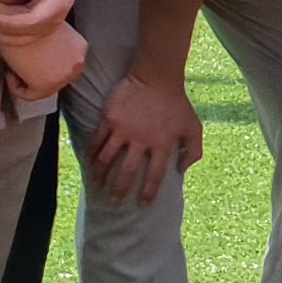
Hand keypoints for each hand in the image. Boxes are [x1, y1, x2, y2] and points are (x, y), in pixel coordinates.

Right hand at [0, 22, 84, 103]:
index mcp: (80, 49)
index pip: (64, 65)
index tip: (28, 56)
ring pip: (44, 87)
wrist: (16, 20)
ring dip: (28, 79)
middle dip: (38, 72)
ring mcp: (64, 76)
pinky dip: (17, 86)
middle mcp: (77, 63)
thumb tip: (42, 59)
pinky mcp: (46, 84)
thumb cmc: (25, 22)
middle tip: (22, 64)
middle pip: (56, 77)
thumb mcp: (46, 33)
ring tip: (16, 67)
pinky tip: (10, 73)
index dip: (43, 64)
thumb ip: (51, 48)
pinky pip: (31, 95)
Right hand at [91, 73, 205, 204]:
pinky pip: (97, 141)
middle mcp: (141, 140)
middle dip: (120, 189)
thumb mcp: (194, 127)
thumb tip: (181, 171)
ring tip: (96, 186)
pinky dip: (91, 154)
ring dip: (100, 175)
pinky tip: (88, 163)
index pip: (155, 175)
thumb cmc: (177, 103)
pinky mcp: (110, 119)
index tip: (143, 204)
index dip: (148, 192)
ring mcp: (123, 130)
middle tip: (114, 201)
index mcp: (162, 144)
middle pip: (127, 171)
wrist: (157, 77)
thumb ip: (193, 151)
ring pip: (107, 159)